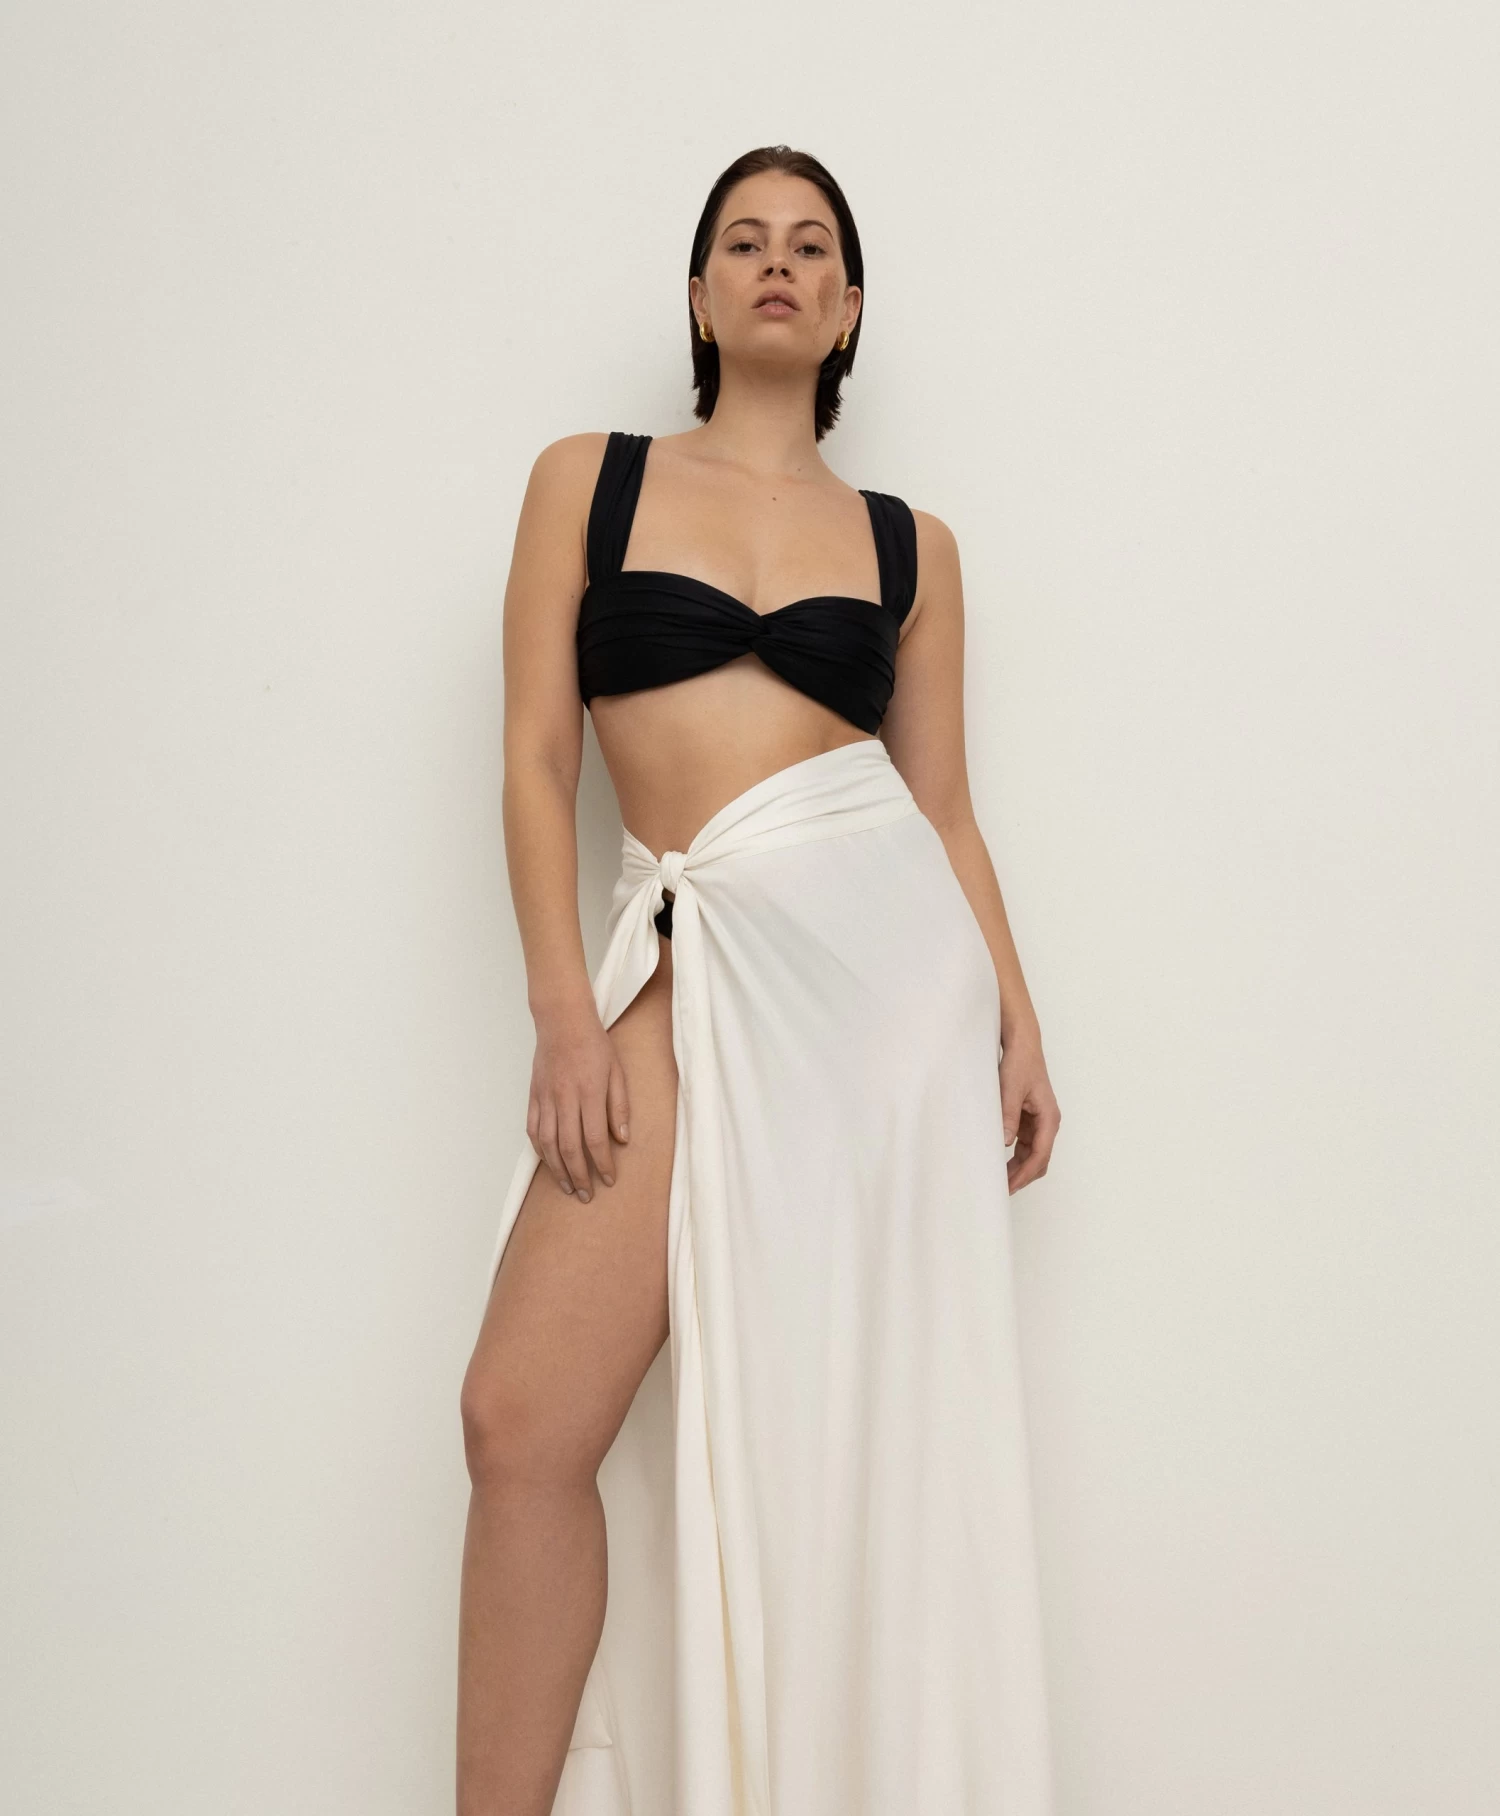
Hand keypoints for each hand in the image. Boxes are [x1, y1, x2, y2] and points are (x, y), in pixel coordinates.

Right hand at [526, 1001, 629, 1203]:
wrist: (562, 1022)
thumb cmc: (595, 1044)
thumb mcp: (617, 1071)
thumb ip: (619, 1106)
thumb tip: (622, 1139)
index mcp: (589, 1092)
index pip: (595, 1138)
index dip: (602, 1163)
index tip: (609, 1179)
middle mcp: (564, 1098)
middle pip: (569, 1147)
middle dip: (579, 1175)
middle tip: (587, 1195)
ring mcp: (545, 1098)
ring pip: (547, 1143)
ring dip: (557, 1169)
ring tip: (568, 1186)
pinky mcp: (533, 1096)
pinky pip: (533, 1130)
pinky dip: (540, 1151)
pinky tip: (549, 1163)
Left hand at [999, 1028, 1060, 1193]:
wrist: (1022, 1044)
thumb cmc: (1020, 1063)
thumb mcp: (1010, 1089)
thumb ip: (1008, 1115)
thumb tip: (1004, 1142)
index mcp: (1049, 1117)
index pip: (1040, 1154)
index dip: (1024, 1173)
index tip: (1009, 1186)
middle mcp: (1047, 1122)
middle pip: (1038, 1159)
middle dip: (1022, 1176)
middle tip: (1001, 1190)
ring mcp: (1038, 1122)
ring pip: (1031, 1154)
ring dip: (1017, 1168)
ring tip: (998, 1180)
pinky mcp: (1027, 1119)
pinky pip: (1023, 1144)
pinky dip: (1013, 1156)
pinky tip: (998, 1162)